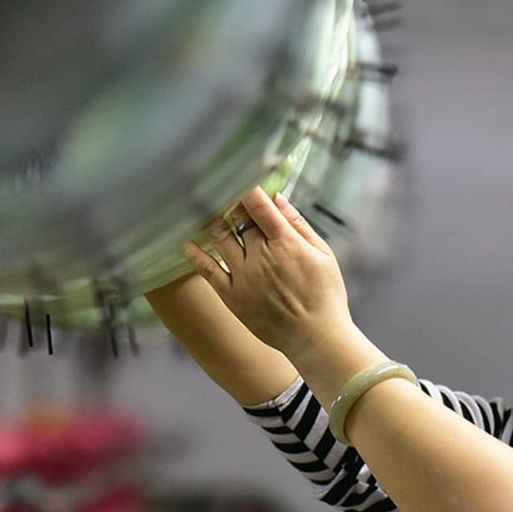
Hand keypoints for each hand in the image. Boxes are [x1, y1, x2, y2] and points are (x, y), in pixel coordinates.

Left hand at [181, 187, 351, 362]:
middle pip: (237, 218)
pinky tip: (187, 243)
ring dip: (211, 221)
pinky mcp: (232, 296)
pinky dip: (195, 255)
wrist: (315, 338)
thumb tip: (277, 198)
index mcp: (285, 242)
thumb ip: (299, 224)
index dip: (245, 186)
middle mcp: (260, 256)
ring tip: (204, 210)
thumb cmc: (325, 295)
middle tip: (219, 189)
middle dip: (229, 202)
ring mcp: (243, 276)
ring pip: (219, 238)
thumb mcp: (323, 254)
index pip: (258, 204)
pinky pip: (207, 270)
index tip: (237, 173)